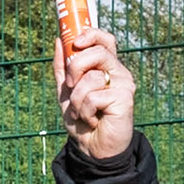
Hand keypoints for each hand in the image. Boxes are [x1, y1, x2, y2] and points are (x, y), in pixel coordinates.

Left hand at [56, 27, 133, 161]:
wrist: (91, 148)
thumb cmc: (81, 119)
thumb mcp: (65, 92)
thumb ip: (62, 68)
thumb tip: (58, 41)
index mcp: (105, 67)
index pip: (104, 40)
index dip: (91, 34)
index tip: (75, 41)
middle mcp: (117, 72)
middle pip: (98, 52)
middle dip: (76, 67)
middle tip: (71, 85)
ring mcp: (123, 84)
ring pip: (92, 78)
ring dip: (77, 99)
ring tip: (82, 112)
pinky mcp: (124, 99)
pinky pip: (94, 97)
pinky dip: (85, 111)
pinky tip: (92, 120)